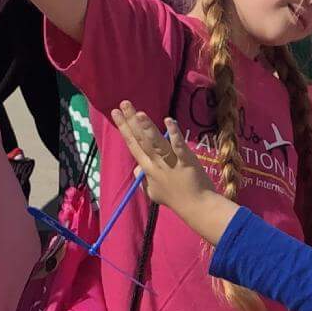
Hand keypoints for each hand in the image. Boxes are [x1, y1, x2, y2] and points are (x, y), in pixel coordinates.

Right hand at [109, 98, 234, 242]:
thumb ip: (142, 180)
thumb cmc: (175, 199)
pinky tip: (169, 121)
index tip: (115, 113)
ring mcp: (170, 162)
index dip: (124, 128)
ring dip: (147, 127)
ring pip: (156, 143)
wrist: (196, 206)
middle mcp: (156, 164)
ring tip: (139, 113)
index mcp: (146, 169)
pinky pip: (178, 146)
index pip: (132, 144)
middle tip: (123, 104)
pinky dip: (173, 134)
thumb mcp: (153, 192)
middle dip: (130, 121)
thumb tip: (136, 169)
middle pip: (141, 139)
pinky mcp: (186, 161)